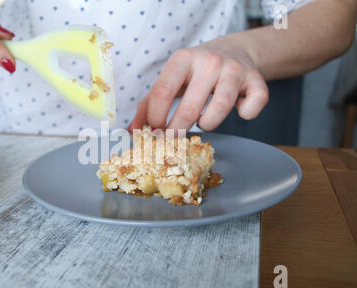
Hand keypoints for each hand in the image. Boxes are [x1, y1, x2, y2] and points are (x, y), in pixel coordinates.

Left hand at [129, 38, 268, 131]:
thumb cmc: (196, 72)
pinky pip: (251, 107)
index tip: (156, 130)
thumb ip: (149, 104)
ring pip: (219, 110)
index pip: (162, 92)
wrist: (235, 51)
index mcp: (183, 60)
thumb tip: (132, 131)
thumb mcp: (171, 80)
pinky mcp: (256, 81)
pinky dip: (245, 114)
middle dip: (178, 130)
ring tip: (203, 120)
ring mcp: (234, 71)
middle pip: (189, 108)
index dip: (155, 118)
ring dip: (208, 124)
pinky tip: (237, 109)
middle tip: (175, 136)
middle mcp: (209, 62)